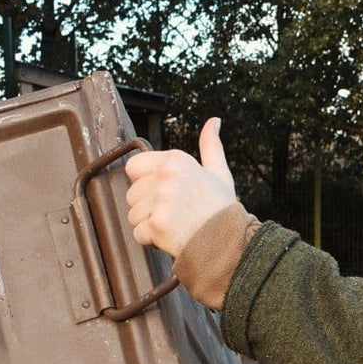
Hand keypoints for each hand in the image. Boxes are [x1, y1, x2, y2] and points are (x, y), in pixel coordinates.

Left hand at [125, 118, 235, 256]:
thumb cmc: (222, 211)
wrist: (230, 243)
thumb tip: (214, 121)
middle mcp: (166, 176)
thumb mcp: (219, 173)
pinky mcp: (157, 224)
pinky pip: (138, 233)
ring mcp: (161, 200)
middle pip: (132, 194)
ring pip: (133, 215)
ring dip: (149, 225)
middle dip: (148, 208)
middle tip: (174, 215)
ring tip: (174, 227)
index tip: (165, 195)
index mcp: (175, 160)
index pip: (134, 167)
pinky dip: (151, 240)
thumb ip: (211, 146)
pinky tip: (170, 237)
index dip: (145, 184)